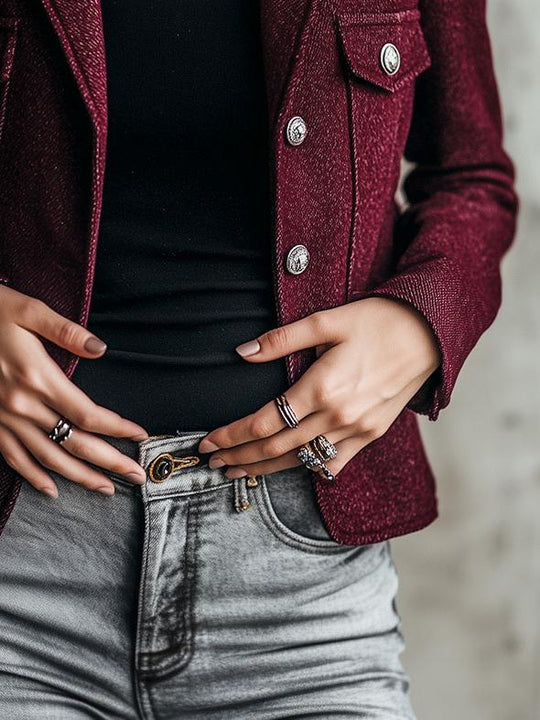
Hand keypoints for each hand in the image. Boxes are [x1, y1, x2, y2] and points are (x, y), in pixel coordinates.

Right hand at [0, 285, 148, 497]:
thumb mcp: (28, 310)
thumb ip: (66, 331)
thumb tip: (101, 348)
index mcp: (37, 377)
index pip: (88, 414)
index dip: (117, 428)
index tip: (141, 435)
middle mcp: (22, 405)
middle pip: (74, 443)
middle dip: (109, 462)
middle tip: (137, 476)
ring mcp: (3, 419)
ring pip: (47, 458)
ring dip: (79, 476)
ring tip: (106, 488)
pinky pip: (13, 458)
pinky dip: (33, 476)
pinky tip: (51, 489)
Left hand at [198, 297, 440, 478]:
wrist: (429, 334)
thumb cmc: (377, 321)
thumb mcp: (326, 321)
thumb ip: (280, 340)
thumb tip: (242, 352)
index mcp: (321, 388)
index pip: (264, 423)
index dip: (232, 435)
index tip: (208, 441)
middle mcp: (338, 416)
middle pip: (276, 447)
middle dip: (240, 456)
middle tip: (213, 462)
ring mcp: (357, 430)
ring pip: (300, 460)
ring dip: (265, 468)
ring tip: (237, 472)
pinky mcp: (371, 434)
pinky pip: (334, 463)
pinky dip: (307, 469)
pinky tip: (287, 471)